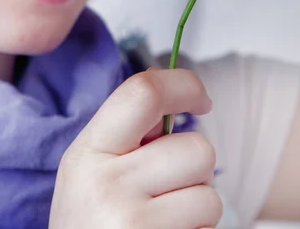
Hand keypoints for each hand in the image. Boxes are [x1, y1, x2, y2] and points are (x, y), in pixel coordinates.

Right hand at [49, 68, 221, 228]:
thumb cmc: (89, 219)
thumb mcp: (91, 167)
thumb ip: (128, 130)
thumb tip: (173, 87)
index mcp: (89, 151)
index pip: (143, 93)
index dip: (183, 84)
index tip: (200, 98)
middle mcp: (106, 186)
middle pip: (197, 149)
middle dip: (193, 168)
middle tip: (166, 187)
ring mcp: (132, 227)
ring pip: (210, 196)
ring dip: (196, 207)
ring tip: (162, 220)